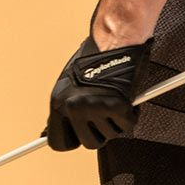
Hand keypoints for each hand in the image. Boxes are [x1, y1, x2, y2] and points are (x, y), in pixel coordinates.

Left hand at [42, 33, 151, 151]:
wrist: (114, 41)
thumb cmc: (94, 58)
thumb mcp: (68, 84)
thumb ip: (63, 111)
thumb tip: (53, 133)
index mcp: (58, 103)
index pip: (59, 143)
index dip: (73, 139)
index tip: (79, 135)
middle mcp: (74, 108)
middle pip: (89, 143)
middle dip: (99, 131)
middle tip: (104, 113)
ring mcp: (96, 109)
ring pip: (111, 135)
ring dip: (115, 120)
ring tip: (114, 97)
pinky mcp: (118, 107)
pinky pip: (127, 124)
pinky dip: (131, 114)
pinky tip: (126, 98)